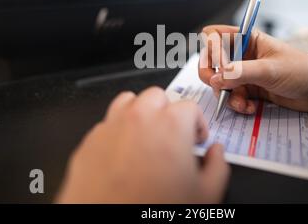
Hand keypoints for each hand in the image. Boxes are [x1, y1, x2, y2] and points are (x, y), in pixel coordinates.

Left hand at [56, 87, 229, 203]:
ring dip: (141, 113)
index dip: (197, 124)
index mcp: (170, 125)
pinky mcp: (89, 141)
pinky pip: (106, 123)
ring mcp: (111, 127)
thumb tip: (216, 154)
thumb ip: (217, 167)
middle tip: (173, 136)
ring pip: (128, 101)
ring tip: (147, 136)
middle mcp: (139, 119)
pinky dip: (117, 131)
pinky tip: (123, 153)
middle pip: (157, 96)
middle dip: (168, 112)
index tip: (196, 138)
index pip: (190, 106)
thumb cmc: (152, 210)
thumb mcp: (204, 195)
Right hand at [198, 25, 307, 113]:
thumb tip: (215, 78)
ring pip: (219, 83)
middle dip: (213, 77)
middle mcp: (241, 55)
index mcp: (247, 39)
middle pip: (211, 61)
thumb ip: (241, 73)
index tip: (221, 66)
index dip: (212, 50)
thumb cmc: (302, 70)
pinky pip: (232, 97)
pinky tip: (249, 108)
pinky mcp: (249, 90)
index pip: (215, 36)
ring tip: (242, 104)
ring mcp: (244, 73)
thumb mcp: (271, 70)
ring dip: (227, 95)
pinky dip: (237, 104)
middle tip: (219, 88)